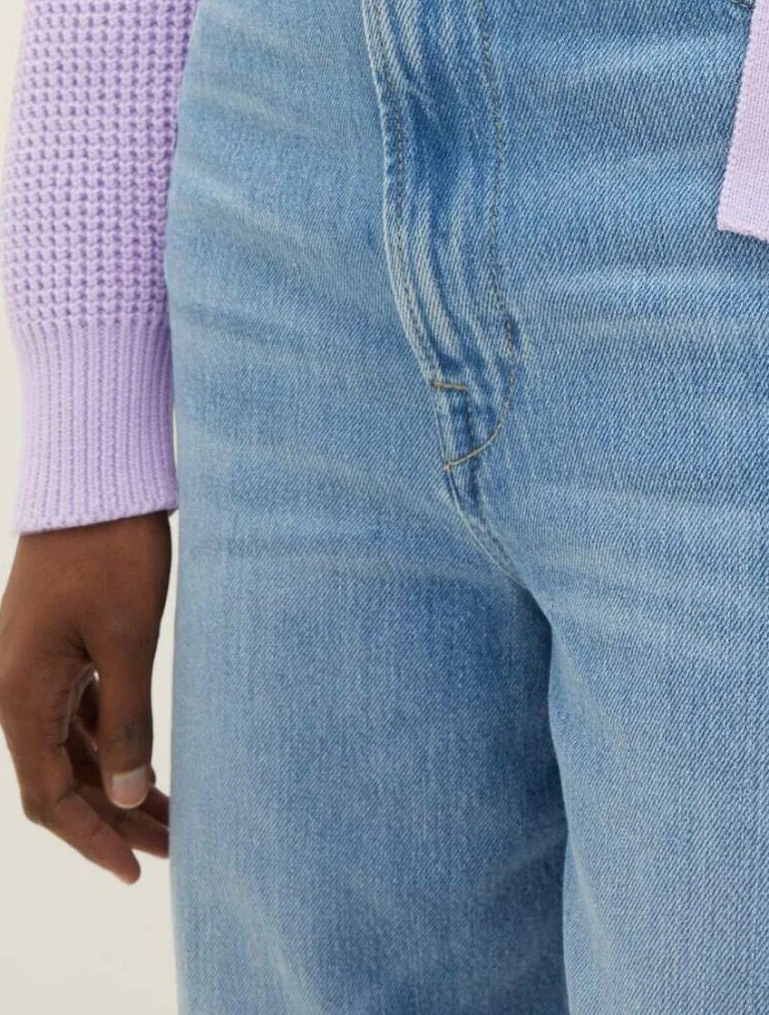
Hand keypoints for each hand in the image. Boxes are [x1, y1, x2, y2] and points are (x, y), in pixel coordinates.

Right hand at [0, 513, 171, 881]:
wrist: (94, 479)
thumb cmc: (112, 553)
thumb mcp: (129, 640)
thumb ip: (127, 722)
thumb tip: (123, 797)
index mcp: (21, 696)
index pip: (50, 797)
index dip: (92, 840)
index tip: (137, 870)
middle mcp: (17, 688)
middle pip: (59, 778)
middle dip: (111, 819)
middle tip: (169, 849)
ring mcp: (35, 665)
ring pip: (70, 746)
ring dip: (113, 782)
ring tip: (168, 815)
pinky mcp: (57, 644)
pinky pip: (78, 712)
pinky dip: (110, 741)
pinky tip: (144, 759)